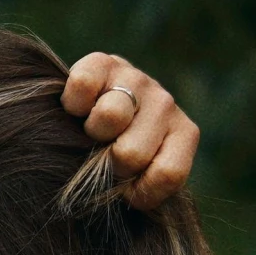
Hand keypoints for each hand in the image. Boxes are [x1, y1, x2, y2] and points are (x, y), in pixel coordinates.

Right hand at [62, 54, 199, 210]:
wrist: (89, 117)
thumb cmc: (115, 160)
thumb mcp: (136, 184)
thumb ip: (140, 190)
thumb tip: (121, 192)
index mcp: (183, 135)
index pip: (167, 174)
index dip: (138, 192)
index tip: (127, 190)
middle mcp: (164, 103)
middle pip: (132, 152)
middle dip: (110, 163)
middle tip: (104, 156)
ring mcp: (136, 78)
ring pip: (109, 116)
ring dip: (92, 132)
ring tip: (92, 132)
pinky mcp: (102, 62)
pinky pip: (82, 85)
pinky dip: (73, 103)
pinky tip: (78, 110)